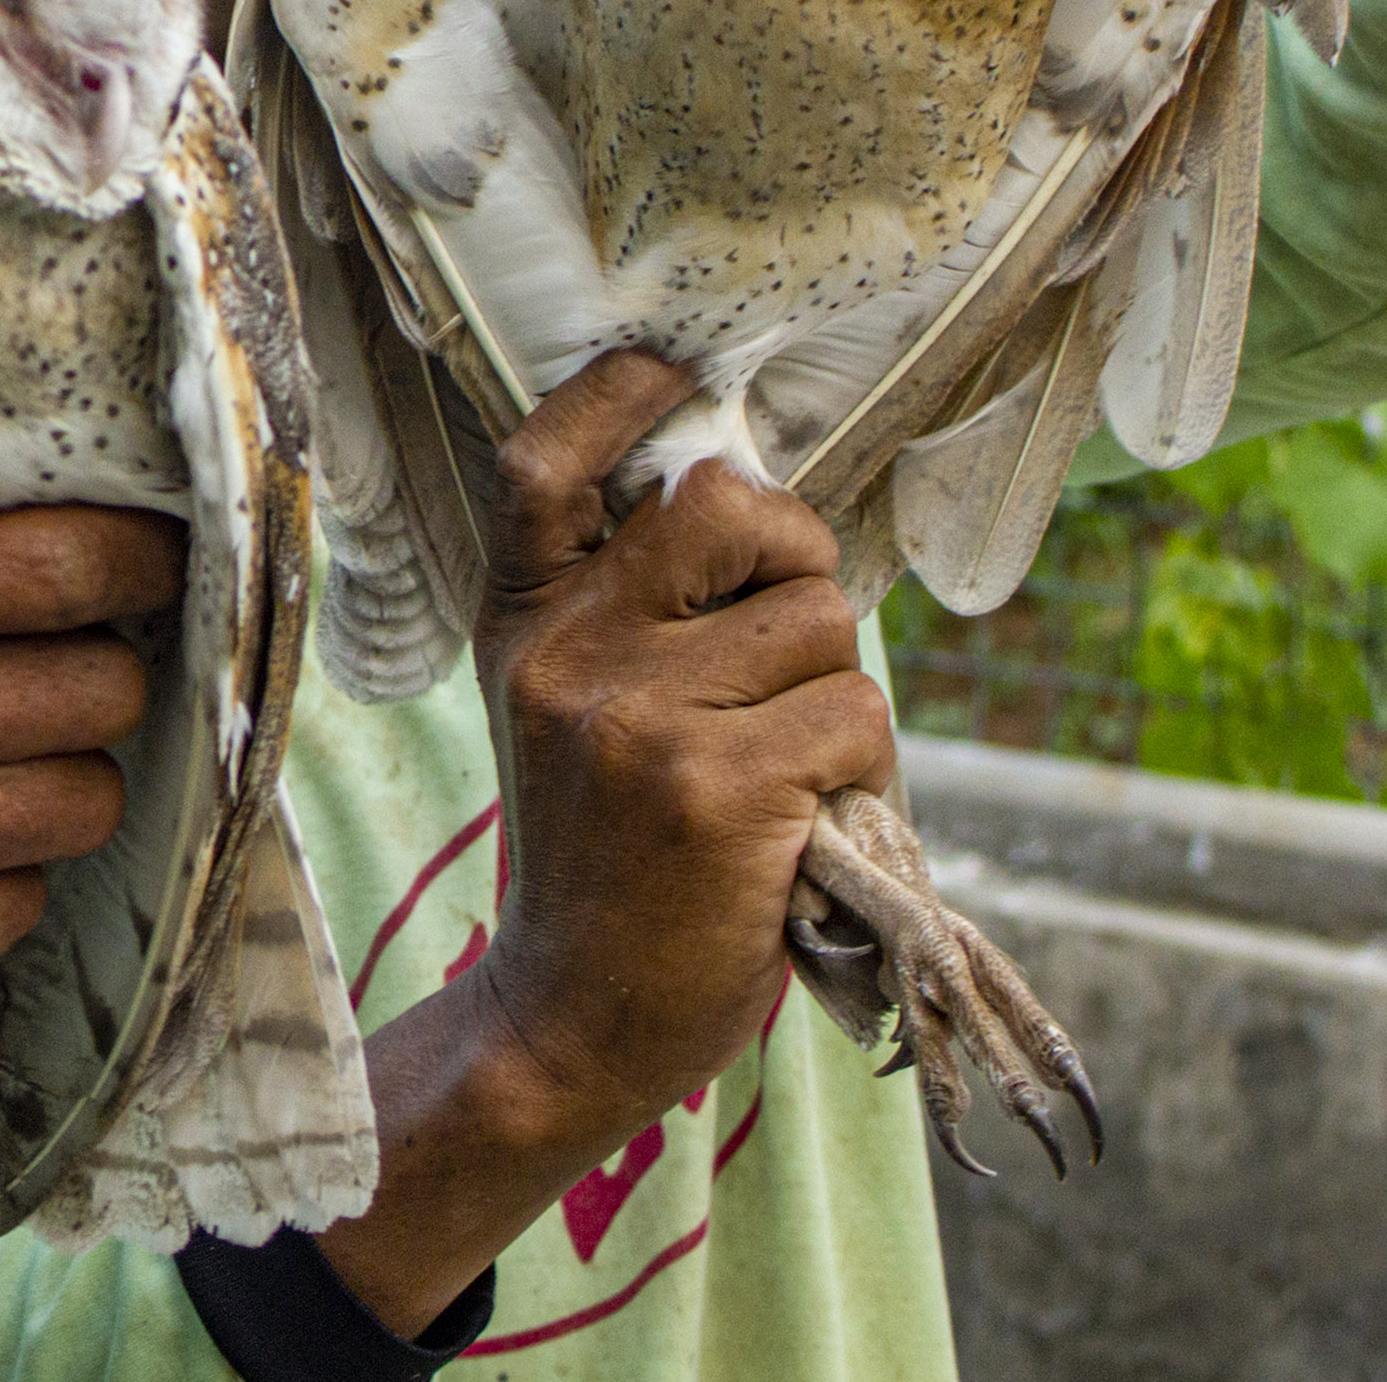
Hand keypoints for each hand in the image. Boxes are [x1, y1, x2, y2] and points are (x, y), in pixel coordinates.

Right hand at [314, 353, 892, 1335]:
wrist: (575, 1015)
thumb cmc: (603, 850)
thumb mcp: (564, 707)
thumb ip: (623, 606)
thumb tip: (749, 493)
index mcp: (522, 621)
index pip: (543, 462)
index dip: (615, 394)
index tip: (671, 371)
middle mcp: (566, 652)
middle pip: (730, 507)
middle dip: (795, 553)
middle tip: (787, 632)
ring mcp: (639, 719)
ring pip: (821, 621)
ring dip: (838, 688)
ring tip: (787, 763)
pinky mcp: (719, 791)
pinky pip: (856, 716)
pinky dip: (864, 769)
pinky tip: (809, 822)